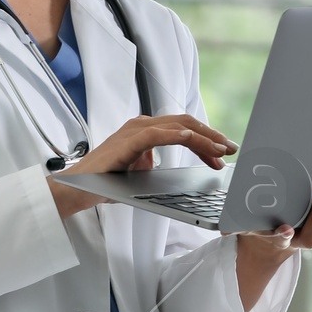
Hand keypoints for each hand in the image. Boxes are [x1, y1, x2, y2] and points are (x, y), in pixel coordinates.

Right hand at [47, 113, 232, 217]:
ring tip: (220, 150)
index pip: (184, 129)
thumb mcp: (138, 171)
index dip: (207, 139)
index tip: (224, 153)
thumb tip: (169, 170)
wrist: (79, 187)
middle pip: (186, 124)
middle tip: (231, 150)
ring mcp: (135, 131)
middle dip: (212, 137)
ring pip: (178, 127)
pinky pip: (156, 134)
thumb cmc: (106, 181)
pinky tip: (192, 139)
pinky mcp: (128, 141)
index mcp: (146, 130)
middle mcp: (142, 125)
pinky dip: (176, 135)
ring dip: (203, 138)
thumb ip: (152, 164)